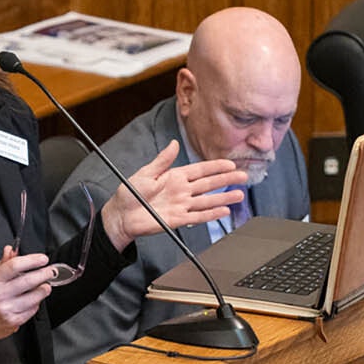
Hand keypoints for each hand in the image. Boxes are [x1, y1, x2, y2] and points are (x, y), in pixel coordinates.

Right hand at [0, 246, 53, 352]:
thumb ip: (2, 264)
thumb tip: (11, 250)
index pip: (15, 266)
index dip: (32, 260)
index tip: (42, 259)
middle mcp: (0, 295)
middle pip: (29, 280)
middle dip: (45, 274)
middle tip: (51, 271)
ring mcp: (7, 309)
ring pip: (35, 296)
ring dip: (44, 289)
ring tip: (45, 285)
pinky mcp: (14, 321)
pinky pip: (33, 310)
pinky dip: (37, 303)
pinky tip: (34, 299)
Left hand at [101, 140, 247, 249]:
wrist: (121, 216)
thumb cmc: (129, 193)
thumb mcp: (145, 172)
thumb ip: (162, 161)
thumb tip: (174, 144)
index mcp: (174, 176)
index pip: (200, 170)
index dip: (216, 167)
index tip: (230, 164)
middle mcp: (181, 190)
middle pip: (209, 184)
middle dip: (226, 180)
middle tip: (243, 177)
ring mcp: (181, 205)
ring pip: (207, 201)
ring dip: (223, 198)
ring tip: (239, 195)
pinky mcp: (178, 220)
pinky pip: (198, 216)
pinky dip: (211, 214)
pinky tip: (223, 211)